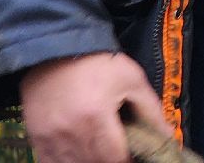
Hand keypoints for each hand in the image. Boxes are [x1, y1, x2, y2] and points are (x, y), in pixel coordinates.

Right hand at [21, 52, 169, 162]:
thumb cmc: (99, 63)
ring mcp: (49, 137)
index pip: (115, 158)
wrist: (57, 50)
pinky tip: (79, 156)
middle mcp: (69, 132)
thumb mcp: (132, 79)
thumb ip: (151, 110)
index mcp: (95, 117)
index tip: (136, 156)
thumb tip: (168, 136)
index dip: (128, 161)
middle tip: (120, 153)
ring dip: (89, 162)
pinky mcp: (35, 138)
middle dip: (111, 161)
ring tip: (101, 153)